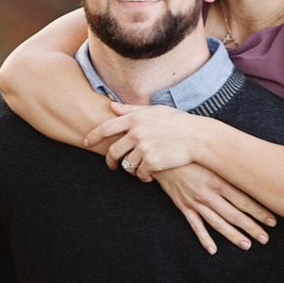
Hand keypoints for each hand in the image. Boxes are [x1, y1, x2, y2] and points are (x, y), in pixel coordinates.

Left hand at [85, 103, 200, 180]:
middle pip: (113, 151)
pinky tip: (151, 175)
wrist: (197, 137)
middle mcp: (136, 133)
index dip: (93, 136)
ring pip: (127, 164)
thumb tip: (111, 106)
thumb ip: (131, 108)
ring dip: (131, 169)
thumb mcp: (155, 110)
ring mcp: (143, 148)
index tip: (86, 142)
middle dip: (111, 161)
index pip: (105, 128)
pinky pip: (140, 174)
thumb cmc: (178, 121)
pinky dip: (144, 177)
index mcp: (135, 118)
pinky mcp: (151, 162)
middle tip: (113, 166)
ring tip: (140, 169)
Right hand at [153, 164, 276, 253]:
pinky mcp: (183, 206)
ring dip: (233, 235)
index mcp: (219, 180)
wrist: (164, 154)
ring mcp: (195, 201)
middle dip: (251, 227)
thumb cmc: (192, 153)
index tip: (272, 221)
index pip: (244, 200)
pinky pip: (195, 225)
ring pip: (217, 223)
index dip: (259, 212)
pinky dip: (204, 238)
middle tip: (265, 238)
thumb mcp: (213, 157)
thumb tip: (252, 171)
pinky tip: (213, 249)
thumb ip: (230, 166)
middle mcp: (208, 193)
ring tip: (246, 245)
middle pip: (234, 214)